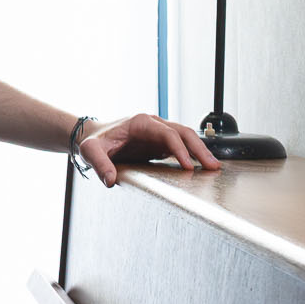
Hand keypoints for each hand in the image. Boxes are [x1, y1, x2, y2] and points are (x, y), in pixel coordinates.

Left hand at [76, 114, 221, 186]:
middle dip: (199, 149)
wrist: (92, 137)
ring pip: (185, 138)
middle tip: (212, 166)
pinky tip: (199, 167)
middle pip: (183, 133)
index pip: (168, 134)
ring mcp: (158, 134)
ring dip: (199, 152)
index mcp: (141, 122)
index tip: (187, 166)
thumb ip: (100, 164)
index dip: (179, 149)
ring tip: (213, 167)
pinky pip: (179, 147)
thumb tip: (110, 180)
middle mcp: (154, 125)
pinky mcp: (158, 144)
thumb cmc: (93, 141)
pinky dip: (191, 156)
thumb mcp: (91, 151)